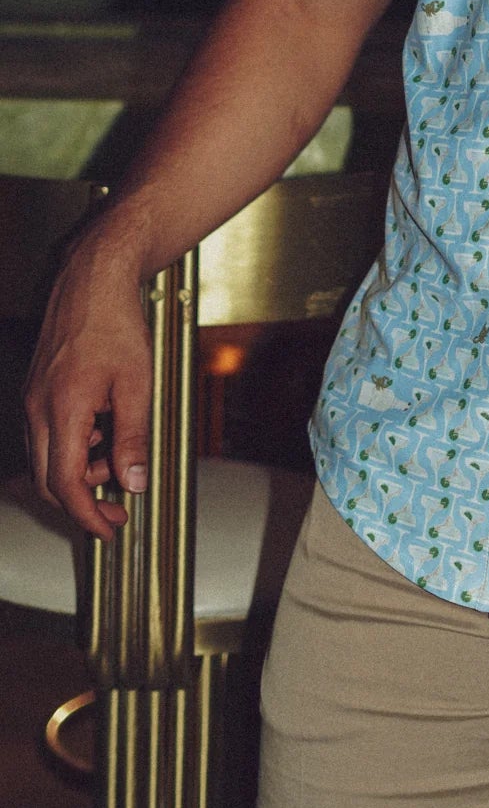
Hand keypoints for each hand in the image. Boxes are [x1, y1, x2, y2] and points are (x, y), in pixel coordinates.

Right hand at [24, 236, 151, 539]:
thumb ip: (133, 436)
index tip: (109, 528)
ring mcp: (33, 398)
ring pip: (47, 457)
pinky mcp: (37, 389)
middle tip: (116, 508)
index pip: (66, 484)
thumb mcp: (137, 383)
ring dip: (80, 470)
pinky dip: (73, 446)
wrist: (93, 279)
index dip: (87, 514)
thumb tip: (133, 481)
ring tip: (118, 457)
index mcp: (62, 410)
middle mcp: (38, 408)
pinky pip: (48, 434)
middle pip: (48, 479)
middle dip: (82, 501)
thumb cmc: (115, 322)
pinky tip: (102, 430)